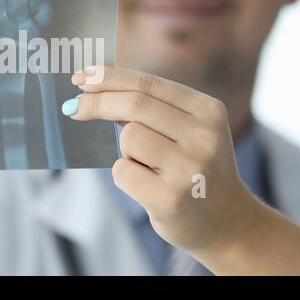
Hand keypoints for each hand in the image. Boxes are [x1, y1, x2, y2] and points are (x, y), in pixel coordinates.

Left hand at [65, 66, 299, 274]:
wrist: (227, 222)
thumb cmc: (196, 170)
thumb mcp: (190, 131)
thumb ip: (152, 109)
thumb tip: (94, 87)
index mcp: (208, 111)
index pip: (148, 83)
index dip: (109, 78)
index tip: (81, 77)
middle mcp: (204, 136)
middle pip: (134, 104)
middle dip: (96, 102)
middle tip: (72, 107)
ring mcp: (189, 168)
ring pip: (128, 138)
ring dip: (125, 151)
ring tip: (148, 167)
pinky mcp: (171, 198)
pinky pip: (123, 172)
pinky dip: (125, 176)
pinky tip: (149, 187)